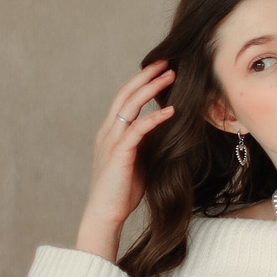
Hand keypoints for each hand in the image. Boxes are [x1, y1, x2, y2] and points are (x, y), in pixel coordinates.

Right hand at [75, 62, 174, 257]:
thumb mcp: (138, 159)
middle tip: (166, 62)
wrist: (106, 214)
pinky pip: (138, 129)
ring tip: (171, 76)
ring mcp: (111, 141)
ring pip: (129, 105)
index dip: (141, 81)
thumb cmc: (122, 191)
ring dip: (151, 88)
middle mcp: (108, 131)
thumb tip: (165, 128)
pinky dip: (154, 118)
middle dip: (146, 76)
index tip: (160, 69)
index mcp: (111, 132)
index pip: (124, 98)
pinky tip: (170, 111)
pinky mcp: (119, 154)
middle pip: (125, 94)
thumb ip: (146, 142)